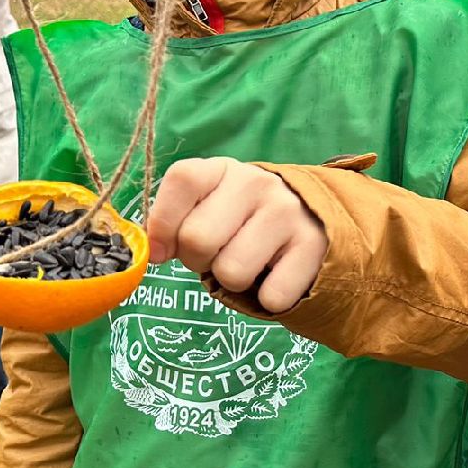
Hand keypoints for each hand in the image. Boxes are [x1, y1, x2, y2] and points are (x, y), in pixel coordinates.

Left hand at [146, 157, 329, 313]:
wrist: (312, 220)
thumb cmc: (241, 219)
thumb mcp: (209, 206)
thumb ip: (177, 221)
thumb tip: (153, 251)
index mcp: (223, 169)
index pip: (183, 180)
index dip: (163, 222)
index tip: (163, 251)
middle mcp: (257, 183)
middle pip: (198, 238)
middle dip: (197, 261)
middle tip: (216, 256)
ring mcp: (287, 213)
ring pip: (232, 273)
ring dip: (232, 282)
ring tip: (247, 262)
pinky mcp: (313, 247)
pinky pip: (271, 296)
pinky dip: (267, 298)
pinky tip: (276, 275)